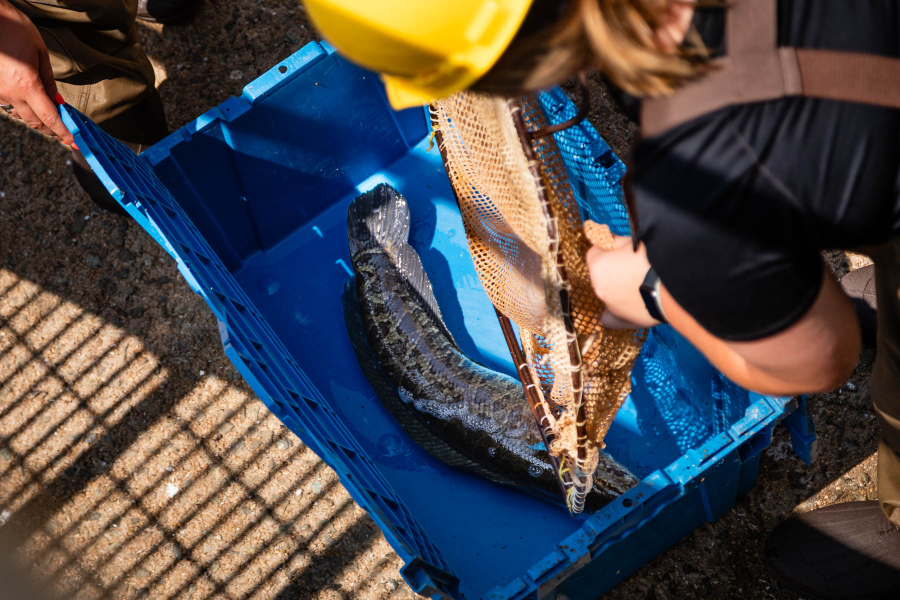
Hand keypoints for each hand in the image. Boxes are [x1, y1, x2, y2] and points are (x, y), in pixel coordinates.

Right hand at [0, 0, 72, 143]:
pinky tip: (31, 104)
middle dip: (52, 130)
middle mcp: (11, 93)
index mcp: (27, 86)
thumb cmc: (13, 28)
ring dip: (37, 119)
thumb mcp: (39, 53)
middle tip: (65, 133)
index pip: (50, 119)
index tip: (73, 142)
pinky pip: (9, 104)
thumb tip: (57, 101)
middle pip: (35, 122)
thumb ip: (49, 81)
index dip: (64, 133)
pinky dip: (22, 108)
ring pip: (21, 115)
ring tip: (51, 120)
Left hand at [586, 233, 661, 329]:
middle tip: (634, 266)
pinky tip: (620, 309)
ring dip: (617, 288)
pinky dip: (614, 314)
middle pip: (600, 274)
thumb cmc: (655, 259)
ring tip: (639, 285)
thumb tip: (609, 240)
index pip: (595, 252)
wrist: (675, 286)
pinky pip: (610, 318)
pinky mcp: (622, 319)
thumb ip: (618, 241)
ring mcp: (610, 305)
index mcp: (598, 265)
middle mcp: (598, 286)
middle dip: (612, 268)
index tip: (619, 248)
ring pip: (607, 293)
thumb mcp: (635, 240)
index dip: (608, 248)